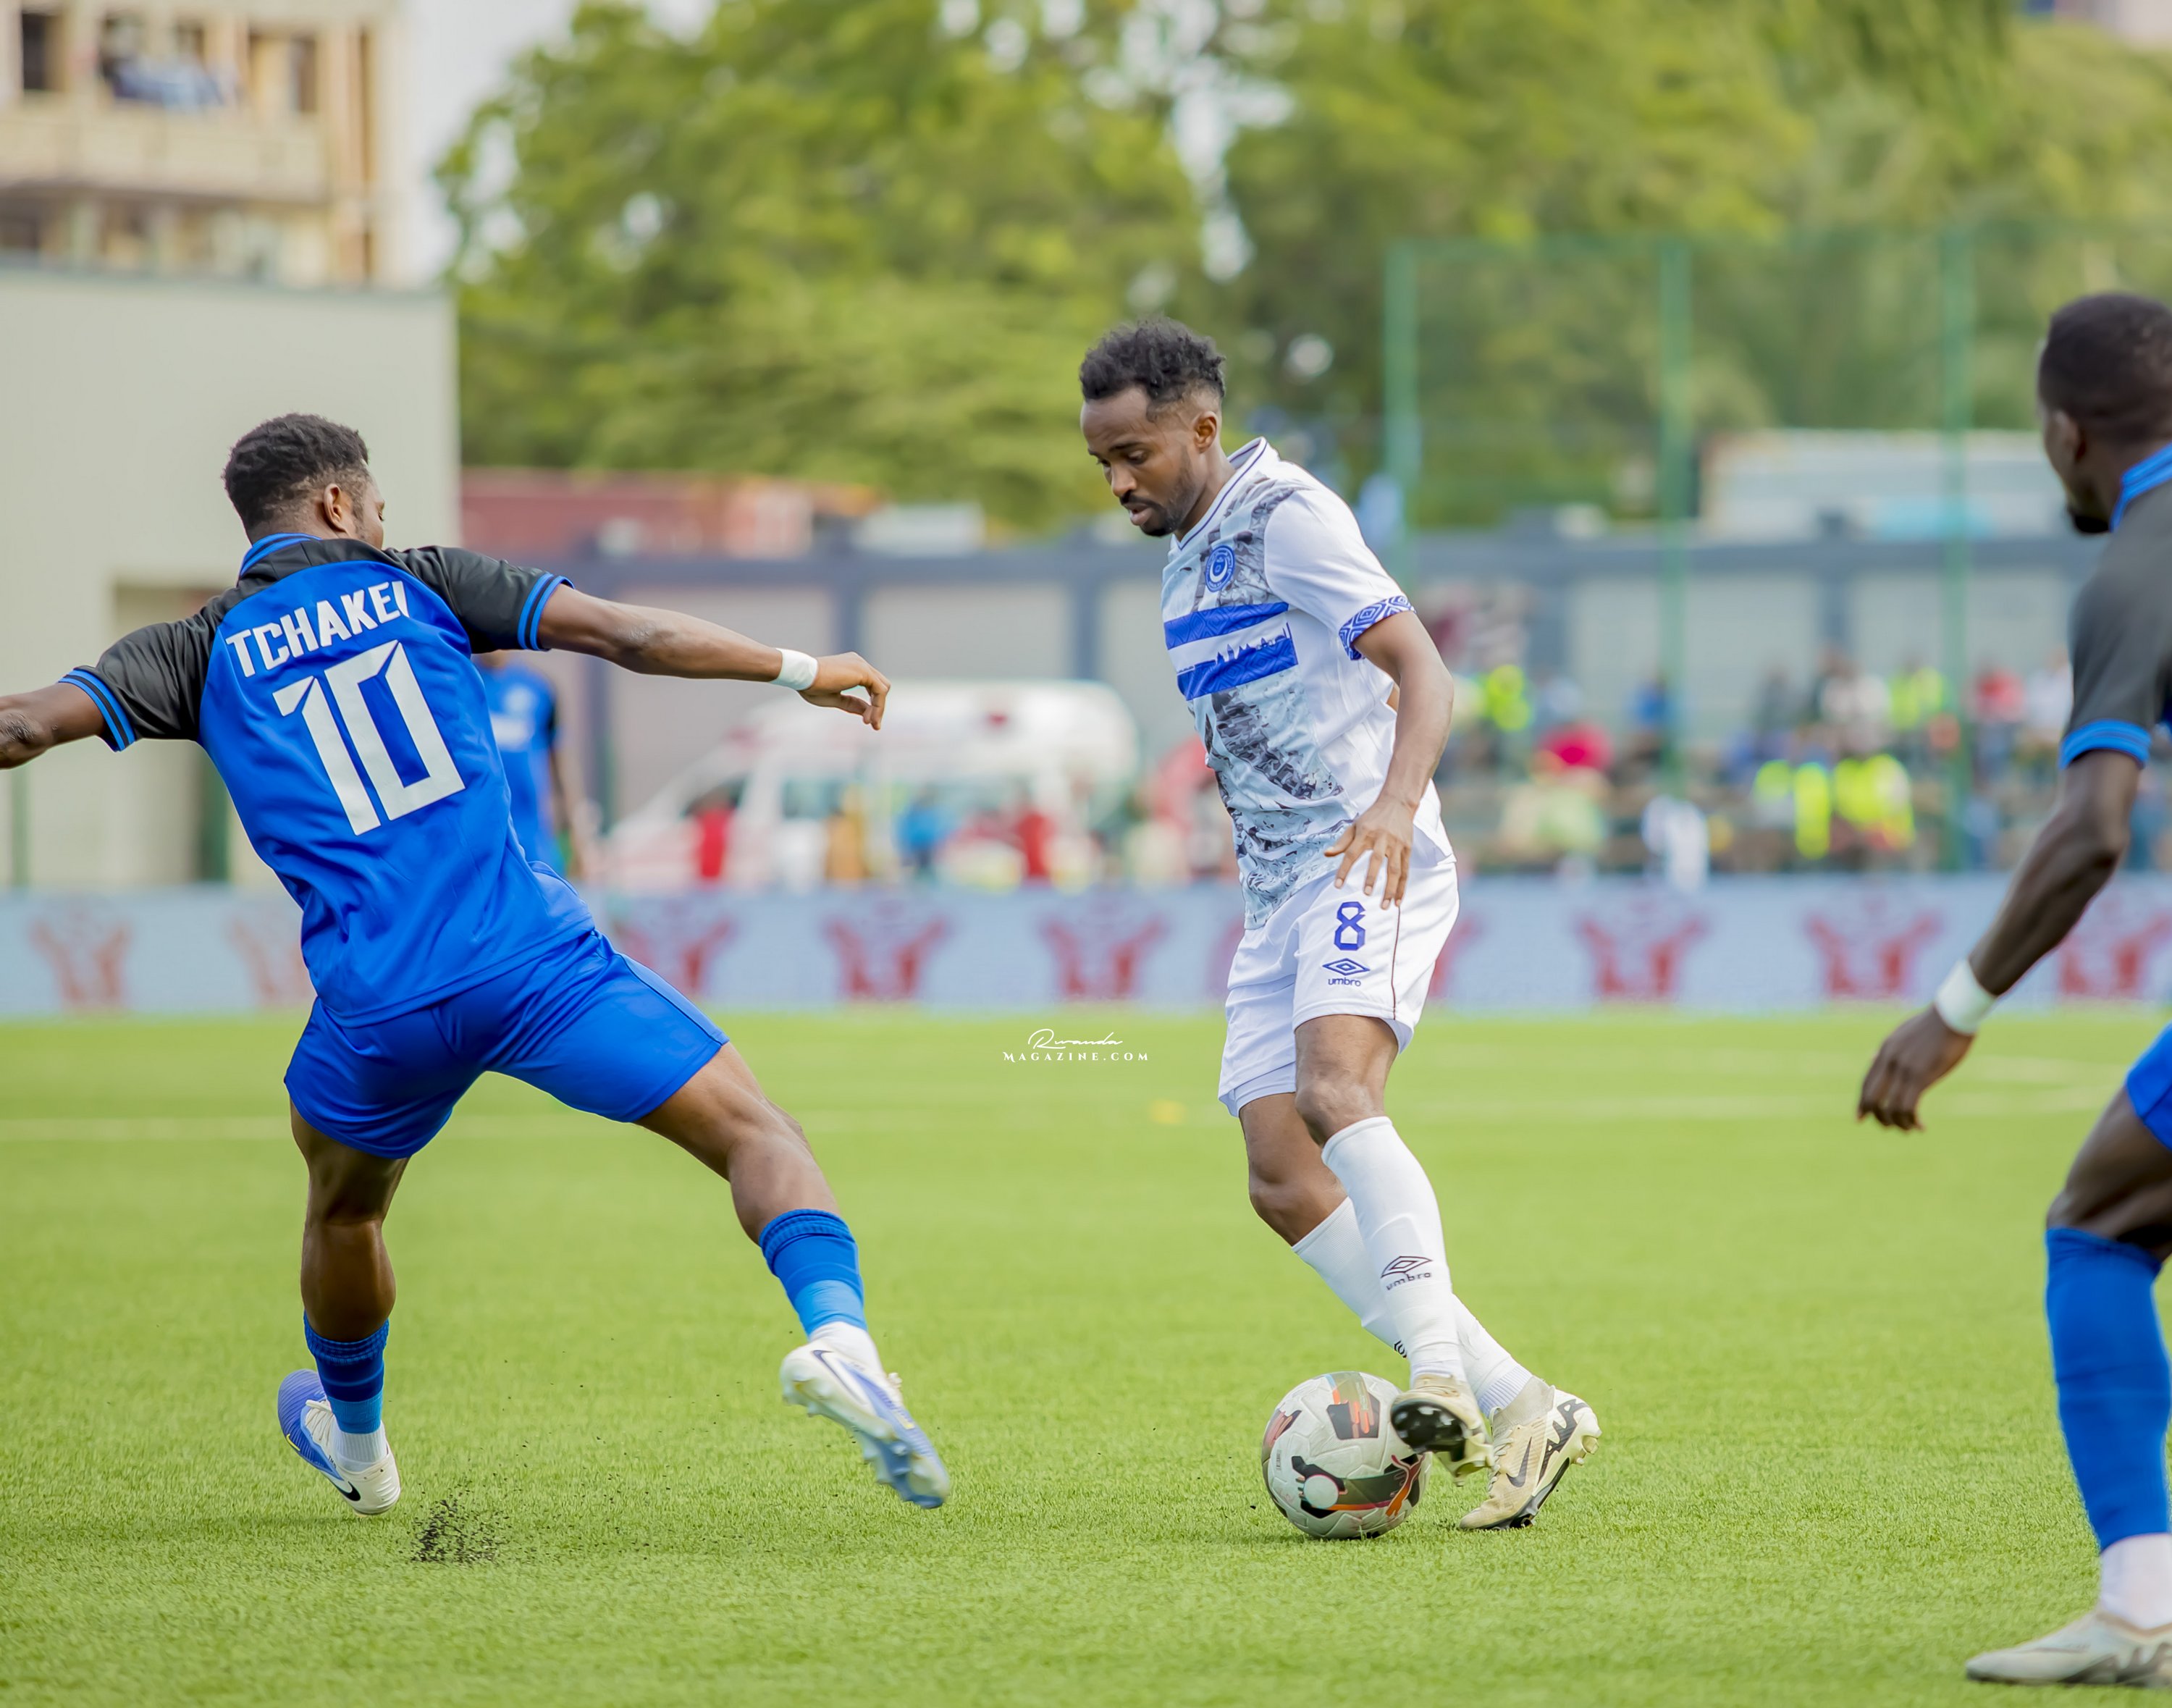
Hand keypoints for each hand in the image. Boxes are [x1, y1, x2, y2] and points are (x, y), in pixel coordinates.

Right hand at [800, 652, 889, 728]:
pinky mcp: (864, 672)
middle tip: (871, 724)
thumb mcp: (835, 698)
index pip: (872, 685)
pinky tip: (869, 719)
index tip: (866, 720)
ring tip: (871, 724)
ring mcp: (862, 666)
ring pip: (882, 689)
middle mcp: (860, 663)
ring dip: (879, 709)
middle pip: (880, 686)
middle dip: (878, 706)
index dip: (872, 703)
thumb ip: (852, 704)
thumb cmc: (811, 686)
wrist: (801, 675)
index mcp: (853, 666)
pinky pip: (880, 691)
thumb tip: (867, 713)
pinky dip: (878, 706)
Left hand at [1325, 796, 1416, 904]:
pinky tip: (1398, 901)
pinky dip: (1402, 887)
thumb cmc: (1373, 817)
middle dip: (1372, 877)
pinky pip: (1406, 871)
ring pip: (1395, 869)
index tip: (1337, 885)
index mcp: (1365, 833)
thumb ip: (1342, 842)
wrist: (1397, 803)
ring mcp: (1397, 844)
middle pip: (1377, 860)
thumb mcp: (1355, 826)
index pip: (1351, 853)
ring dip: (1391, 889)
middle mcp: (1382, 839)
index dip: (1344, 870)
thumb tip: (1326, 854)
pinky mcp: (1407, 849)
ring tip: (1385, 905)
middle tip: (1366, 893)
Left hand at [1856, 1008, 1974, 1130]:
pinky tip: (1921, 1125)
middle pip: (1872, 1099)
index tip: (1860, 1118)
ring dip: (1899, 1123)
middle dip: (1878, 1118)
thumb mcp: (1903, 1034)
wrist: (1953, 1013)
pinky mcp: (1921, 1075)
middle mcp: (1889, 1061)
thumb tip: (1873, 1058)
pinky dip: (1912, 1120)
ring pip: (1891, 1107)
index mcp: (1885, 1051)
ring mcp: (1904, 1068)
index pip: (1866, 1083)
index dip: (1862, 1104)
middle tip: (1891, 1127)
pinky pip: (1908, 1106)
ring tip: (1911, 1128)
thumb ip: (1888, 1049)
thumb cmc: (1933, 1024)